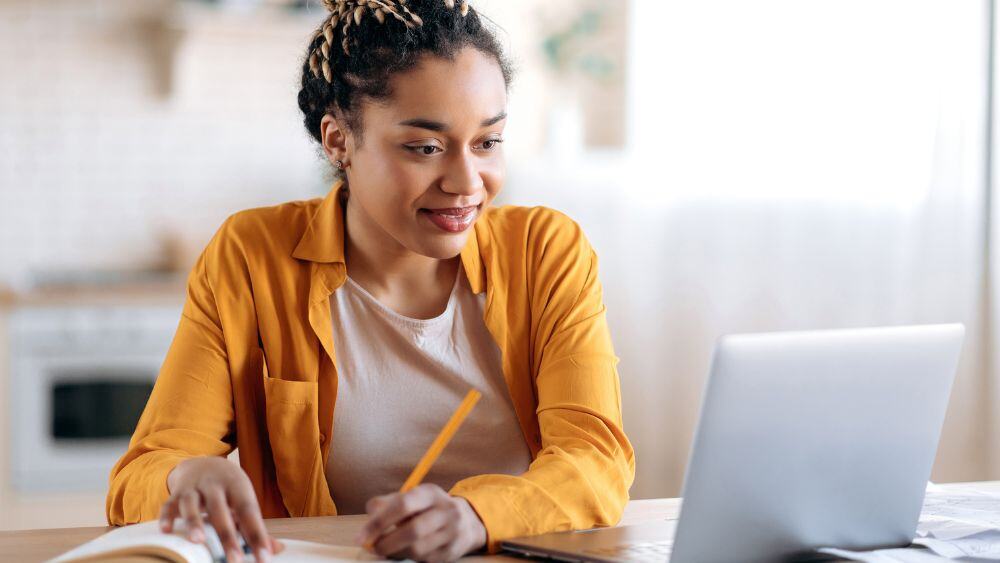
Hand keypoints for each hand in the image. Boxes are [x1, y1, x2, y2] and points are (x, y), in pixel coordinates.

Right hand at [160, 456, 284, 562]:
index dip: (257, 535)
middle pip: (220, 509)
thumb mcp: (243, 500)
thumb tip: (276, 550)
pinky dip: (166, 517)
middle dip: (227, 535)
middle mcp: (215, 484)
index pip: (249, 511)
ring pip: (191, 503)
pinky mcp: (175, 493)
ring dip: (194, 521)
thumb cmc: (229, 490)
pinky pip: (168, 504)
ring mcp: (193, 487)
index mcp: (238, 486)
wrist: (204, 463)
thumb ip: (255, 526)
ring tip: (198, 541)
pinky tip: (166, 531)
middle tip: (235, 560)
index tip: (264, 557)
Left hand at [355, 484, 486, 561]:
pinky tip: (404, 552)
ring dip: (396, 553)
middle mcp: (445, 511)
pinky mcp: (452, 552)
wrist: (467, 522)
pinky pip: (424, 560)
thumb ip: (388, 502)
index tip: (360, 537)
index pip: (403, 505)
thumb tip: (370, 513)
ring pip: (418, 549)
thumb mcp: (412, 497)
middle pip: (412, 530)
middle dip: (386, 543)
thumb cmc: (429, 508)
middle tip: (373, 548)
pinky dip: (408, 558)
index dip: (379, 522)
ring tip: (387, 550)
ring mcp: (452, 533)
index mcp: (430, 493)